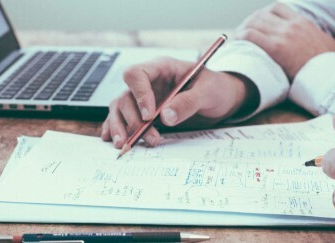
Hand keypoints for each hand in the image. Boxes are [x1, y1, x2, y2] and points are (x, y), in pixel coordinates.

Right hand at [102, 57, 256, 147]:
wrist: (222, 99)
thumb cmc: (216, 88)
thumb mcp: (208, 92)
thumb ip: (188, 102)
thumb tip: (165, 117)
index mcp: (162, 68)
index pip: (137, 74)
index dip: (139, 94)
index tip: (149, 115)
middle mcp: (148, 82)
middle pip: (126, 96)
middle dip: (133, 119)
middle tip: (149, 137)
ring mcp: (144, 98)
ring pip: (120, 108)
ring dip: (121, 127)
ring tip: (125, 145)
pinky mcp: (143, 113)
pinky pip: (122, 118)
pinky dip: (116, 129)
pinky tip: (112, 140)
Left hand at [236, 3, 334, 79]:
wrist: (332, 75)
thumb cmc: (331, 67)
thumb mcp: (326, 45)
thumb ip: (313, 40)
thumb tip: (315, 48)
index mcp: (303, 22)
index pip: (277, 8)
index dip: (263, 15)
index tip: (258, 24)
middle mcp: (292, 25)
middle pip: (261, 15)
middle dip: (249, 23)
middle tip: (243, 34)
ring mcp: (283, 35)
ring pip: (253, 23)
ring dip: (242, 30)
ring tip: (238, 40)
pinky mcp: (276, 48)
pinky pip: (250, 35)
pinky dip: (241, 38)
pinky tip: (238, 45)